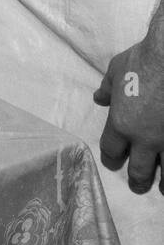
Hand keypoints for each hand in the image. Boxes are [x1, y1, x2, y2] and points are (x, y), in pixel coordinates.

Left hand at [94, 40, 163, 193]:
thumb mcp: (117, 69)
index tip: (114, 159)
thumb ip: (108, 88)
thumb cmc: (143, 59)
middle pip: (139, 171)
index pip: (111, 150)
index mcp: (122, 124)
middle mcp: (145, 139)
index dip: (111, 156)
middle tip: (138, 184)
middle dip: (137, 180)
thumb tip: (99, 98)